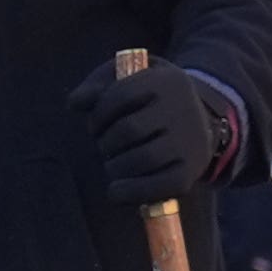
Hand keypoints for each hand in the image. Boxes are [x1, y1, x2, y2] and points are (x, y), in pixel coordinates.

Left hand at [69, 57, 222, 205]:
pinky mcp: (191, 171)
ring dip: (114, 166)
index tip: (95, 125)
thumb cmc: (148, 98)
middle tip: (104, 146)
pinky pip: (161, 186)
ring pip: (143, 158)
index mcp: (167, 82)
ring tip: (111, 164)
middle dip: (105, 141)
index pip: (121, 95)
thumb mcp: (127, 78)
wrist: (197, 119)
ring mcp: (191, 143)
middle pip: (128, 130)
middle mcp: (184, 110)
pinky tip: (115, 191)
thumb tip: (74, 103)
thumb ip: (97, 86)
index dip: (98, 113)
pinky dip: (131, 192)